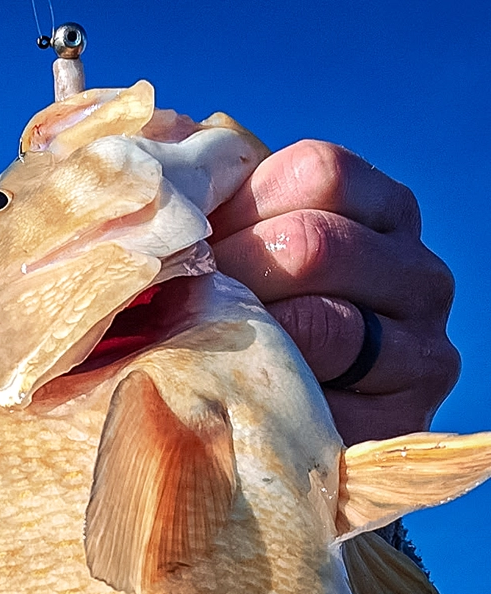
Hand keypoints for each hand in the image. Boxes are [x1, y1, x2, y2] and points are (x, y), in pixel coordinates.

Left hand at [208, 140, 458, 443]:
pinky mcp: (404, 420)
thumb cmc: (241, 311)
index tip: (199, 243)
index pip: (320, 172)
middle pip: (313, 243)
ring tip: (205, 347)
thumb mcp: (239, 241)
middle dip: (230, 274)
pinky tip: (239, 394)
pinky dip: (264, 395)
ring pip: (321, 322)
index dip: (240, 206)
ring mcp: (424, 349)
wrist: (270, 421)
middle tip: (185, 302)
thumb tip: (168, 175)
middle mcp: (421, 274)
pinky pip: (319, 397)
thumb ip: (220, 203)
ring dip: (243, 335)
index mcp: (385, 210)